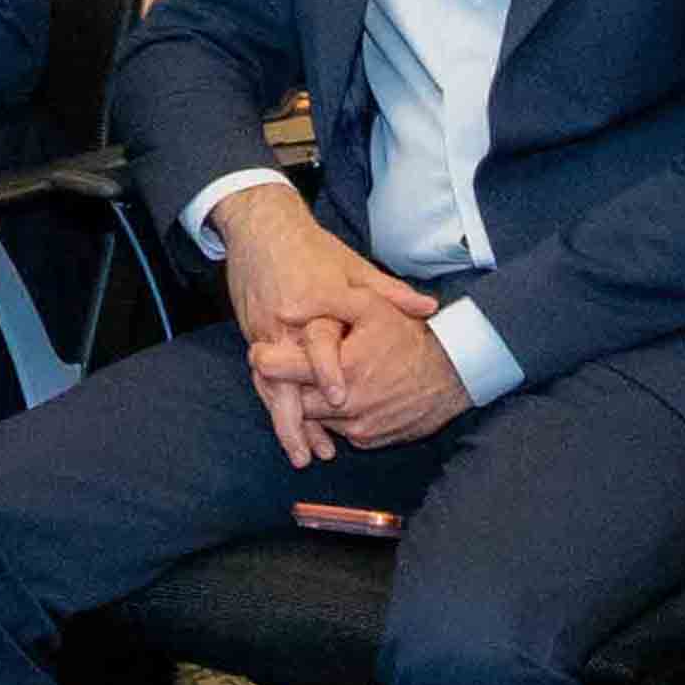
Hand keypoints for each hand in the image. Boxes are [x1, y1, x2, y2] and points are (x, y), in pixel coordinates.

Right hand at [209, 189, 445, 472]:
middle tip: (316, 452)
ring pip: (271, 386)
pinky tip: (290, 431)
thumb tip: (429, 308)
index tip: (340, 399)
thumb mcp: (354, 266)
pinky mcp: (255, 335)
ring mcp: (266, 330)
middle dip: (298, 418)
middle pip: (286, 377)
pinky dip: (276, 406)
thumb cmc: (312, 248)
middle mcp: (286, 320)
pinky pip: (263, 380)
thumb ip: (390, 292)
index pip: (319, 341)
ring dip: (286, 423)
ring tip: (302, 455)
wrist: (260, 228)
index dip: (328, 370)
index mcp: (314, 300)